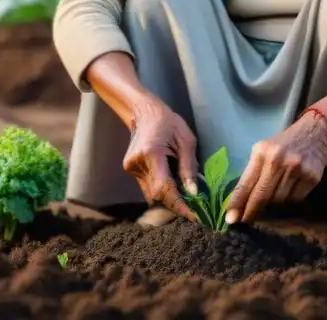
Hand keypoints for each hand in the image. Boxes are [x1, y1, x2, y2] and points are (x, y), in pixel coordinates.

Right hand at [122, 98, 199, 221]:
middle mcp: (137, 163)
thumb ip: (189, 167)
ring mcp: (131, 167)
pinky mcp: (130, 169)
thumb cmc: (169, 122)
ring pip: (151, 194)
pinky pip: (147, 187)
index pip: (164, 188)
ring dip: (168, 198)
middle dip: (176, 204)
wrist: (145, 111)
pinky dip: (161, 189)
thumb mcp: (186, 141)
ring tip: (186, 196)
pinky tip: (172, 184)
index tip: (194, 216)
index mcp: (152, 154)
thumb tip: (193, 193)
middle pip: (157, 195)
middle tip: (195, 208)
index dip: (179, 205)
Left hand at [225, 110, 326, 224]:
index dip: (237, 203)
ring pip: (279, 201)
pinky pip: (295, 200)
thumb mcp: (264, 150)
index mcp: (261, 152)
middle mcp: (277, 160)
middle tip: (245, 221)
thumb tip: (241, 201)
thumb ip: (254, 171)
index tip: (230, 219)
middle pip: (261, 196)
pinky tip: (290, 190)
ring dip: (273, 205)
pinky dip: (290, 200)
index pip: (246, 183)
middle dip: (251, 211)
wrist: (316, 131)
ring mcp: (296, 169)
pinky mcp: (311, 177)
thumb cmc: (284, 143)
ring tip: (274, 196)